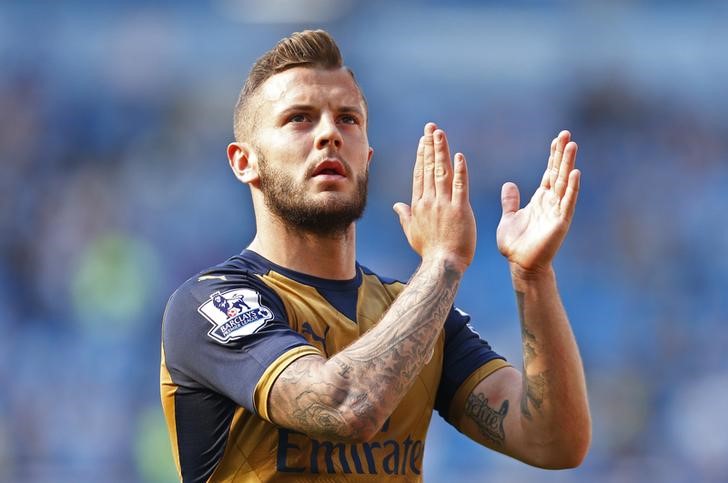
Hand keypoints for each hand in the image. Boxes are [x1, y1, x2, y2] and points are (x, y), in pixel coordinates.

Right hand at [394, 123, 475, 272]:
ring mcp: (444, 205)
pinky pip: (460, 186)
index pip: (420, 174)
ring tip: (440, 133)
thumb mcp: (412, 232)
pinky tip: (459, 156)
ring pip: (442, 172)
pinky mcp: (460, 210)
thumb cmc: (429, 251)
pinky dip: (460, 171)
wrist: (442, 265)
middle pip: (429, 168)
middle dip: (430, 145)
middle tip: (431, 127)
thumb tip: (397, 205)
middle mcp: (429, 201)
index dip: (422, 155)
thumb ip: (405, 216)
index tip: (423, 140)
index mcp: (419, 205)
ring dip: (441, 151)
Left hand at [496, 131, 580, 273]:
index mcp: (540, 199)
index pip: (549, 172)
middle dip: (562, 154)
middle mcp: (551, 202)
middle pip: (559, 172)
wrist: (521, 265)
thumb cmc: (515, 245)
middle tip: (567, 134)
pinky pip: (567, 202)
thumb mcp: (509, 217)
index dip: (553, 156)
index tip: (557, 139)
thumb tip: (509, 185)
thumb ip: (510, 201)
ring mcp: (557, 211)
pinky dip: (572, 188)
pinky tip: (575, 173)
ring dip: (568, 164)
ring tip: (572, 145)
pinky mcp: (560, 222)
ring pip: (565, 183)